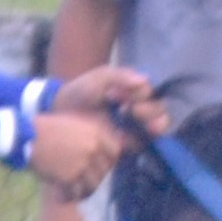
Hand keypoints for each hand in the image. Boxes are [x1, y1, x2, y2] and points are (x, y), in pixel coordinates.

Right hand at [27, 109, 128, 197]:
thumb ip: (90, 136)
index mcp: (95, 134)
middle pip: (105, 171)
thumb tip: (105, 148)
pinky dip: (70, 197)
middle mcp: (92, 149)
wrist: (27, 136)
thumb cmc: (46, 129)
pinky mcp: (69, 177)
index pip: (115, 152)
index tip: (101, 165)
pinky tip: (62, 197)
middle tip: (84, 181)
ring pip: (94, 184)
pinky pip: (77, 193)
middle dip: (96, 177)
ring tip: (75, 193)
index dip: (109, 161)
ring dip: (85, 190)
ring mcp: (82, 164)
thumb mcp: (74, 125)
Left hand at [53, 64, 167, 136]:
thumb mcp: (99, 78)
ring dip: (152, 127)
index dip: (141, 96)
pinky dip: (137, 142)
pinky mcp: (125, 144)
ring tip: (139, 124)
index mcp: (134, 91)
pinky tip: (124, 139)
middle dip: (151, 112)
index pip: (151, 94)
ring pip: (156, 129)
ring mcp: (134, 127)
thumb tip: (145, 80)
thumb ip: (120, 76)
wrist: (61, 111)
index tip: (119, 96)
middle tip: (133, 111)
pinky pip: (140, 144)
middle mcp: (139, 109)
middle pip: (160, 112)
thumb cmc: (80, 91)